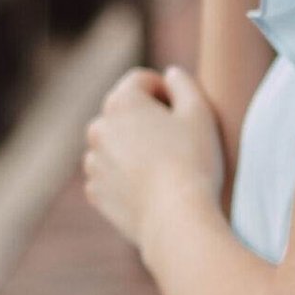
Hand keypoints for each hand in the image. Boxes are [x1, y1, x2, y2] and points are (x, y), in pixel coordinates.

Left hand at [82, 63, 223, 258]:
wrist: (176, 220)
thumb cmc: (193, 161)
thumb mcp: (200, 112)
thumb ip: (184, 84)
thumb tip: (170, 74)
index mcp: (121, 101)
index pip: (142, 81)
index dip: (168, 92)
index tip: (185, 115)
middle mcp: (99, 127)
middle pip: (126, 113)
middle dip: (148, 120)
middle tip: (178, 143)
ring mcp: (94, 162)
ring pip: (116, 145)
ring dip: (135, 148)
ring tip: (165, 169)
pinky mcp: (95, 192)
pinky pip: (111, 175)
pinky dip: (127, 177)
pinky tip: (153, 189)